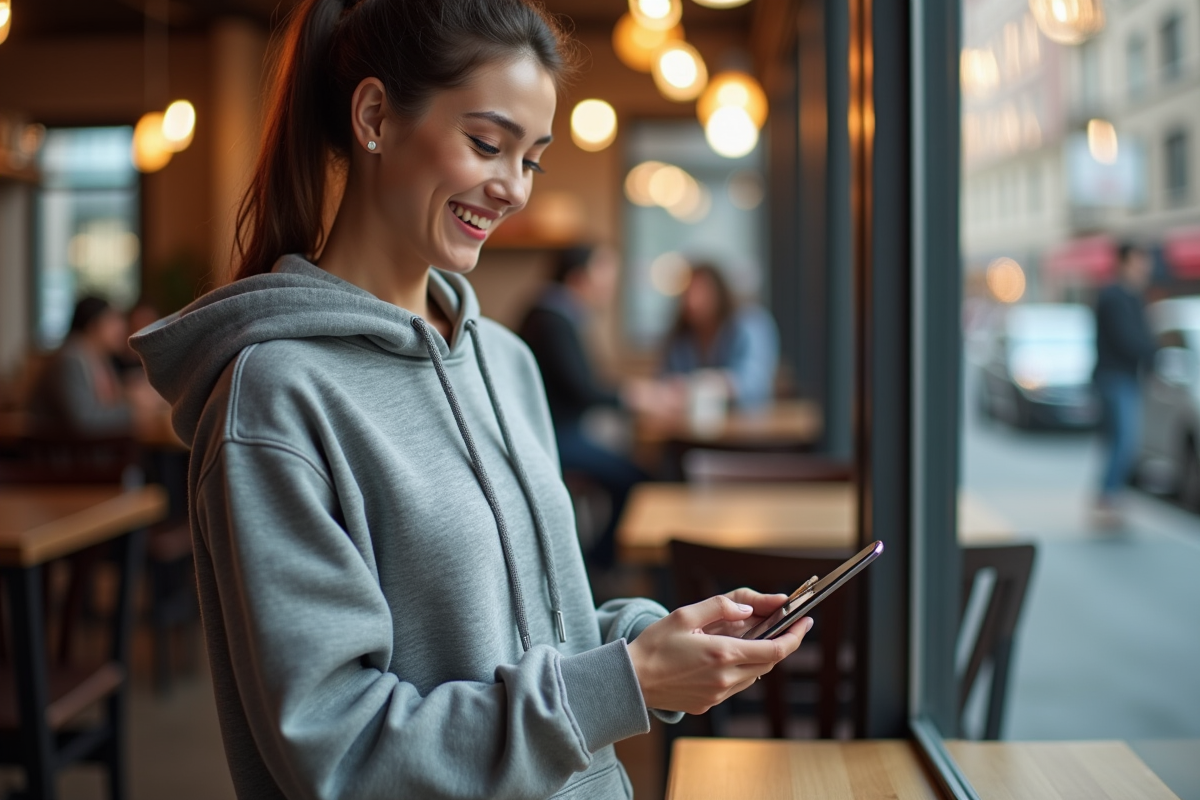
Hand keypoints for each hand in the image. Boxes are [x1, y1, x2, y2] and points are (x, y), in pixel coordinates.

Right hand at [627, 594, 811, 714]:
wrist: (630, 681)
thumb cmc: (655, 644)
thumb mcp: (685, 614)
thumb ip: (721, 607)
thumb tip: (750, 609)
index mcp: (722, 653)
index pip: (775, 649)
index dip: (796, 636)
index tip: (806, 622)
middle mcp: (725, 678)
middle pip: (769, 662)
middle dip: (781, 643)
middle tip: (785, 624)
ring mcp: (718, 694)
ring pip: (753, 674)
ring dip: (759, 656)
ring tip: (750, 636)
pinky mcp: (708, 704)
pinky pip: (736, 685)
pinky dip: (741, 669)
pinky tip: (727, 656)